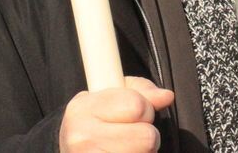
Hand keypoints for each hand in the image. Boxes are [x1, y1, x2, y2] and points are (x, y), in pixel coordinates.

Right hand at [58, 76, 174, 151]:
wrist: (71, 146)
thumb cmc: (96, 118)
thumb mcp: (114, 93)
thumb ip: (142, 91)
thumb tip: (166, 96)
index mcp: (84, 108)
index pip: (137, 106)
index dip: (146, 108)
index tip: (136, 112)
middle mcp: (82, 138)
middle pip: (147, 137)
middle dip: (147, 134)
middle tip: (133, 133)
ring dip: (143, 151)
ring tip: (127, 145)